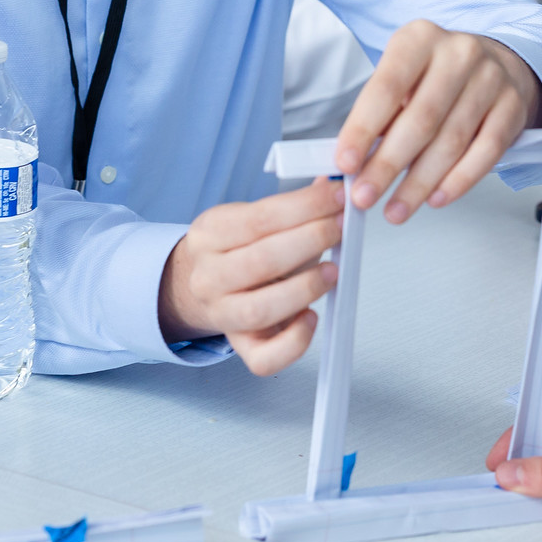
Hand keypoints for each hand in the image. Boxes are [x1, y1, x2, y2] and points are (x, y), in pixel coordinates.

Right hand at [157, 178, 343, 374]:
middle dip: (309, 240)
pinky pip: (264, 357)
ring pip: (260, 310)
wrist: (201, 287)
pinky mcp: (241, 346)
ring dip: (305, 288)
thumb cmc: (239, 250)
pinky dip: (295, 341)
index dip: (303, 207)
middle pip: (260, 261)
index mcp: (209, 235)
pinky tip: (311, 317)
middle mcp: (209, 277)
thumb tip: (329, 184)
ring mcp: (223, 314)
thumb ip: (290, 205)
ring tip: (333, 271)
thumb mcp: (252, 218)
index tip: (335, 197)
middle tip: (340, 227)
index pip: (258, 219)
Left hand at [334, 22, 541, 222]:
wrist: (496, 63)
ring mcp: (491, 78)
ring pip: (452, 140)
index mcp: (419, 39)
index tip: (346, 163)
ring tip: (396, 207)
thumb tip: (356, 162)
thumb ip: (380, 116)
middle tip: (366, 195)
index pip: (385, 88)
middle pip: (420, 119)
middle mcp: (458, 53)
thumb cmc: (437, 75)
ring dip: (419, 182)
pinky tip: (437, 197)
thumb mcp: (403, 79)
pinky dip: (460, 180)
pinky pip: (486, 151)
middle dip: (388, 165)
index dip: (362, 129)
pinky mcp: (513, 106)